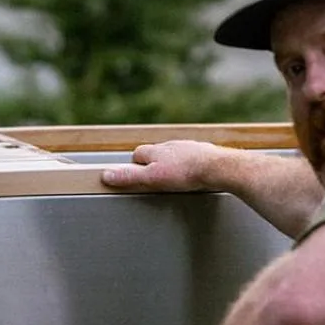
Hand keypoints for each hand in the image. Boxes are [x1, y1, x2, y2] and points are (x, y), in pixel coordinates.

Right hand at [101, 140, 220, 193]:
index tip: (134, 173)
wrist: (218, 168)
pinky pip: (193, 158)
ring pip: (176, 154)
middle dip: (154, 163)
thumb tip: (107, 175)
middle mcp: (172, 145)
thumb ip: (130, 176)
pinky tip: (193, 175)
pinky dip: (190, 165)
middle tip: (154, 177)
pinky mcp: (205, 154)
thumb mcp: (152, 178)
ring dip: (173, 164)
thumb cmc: (186, 173)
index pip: (138, 153)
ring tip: (174, 178)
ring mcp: (189, 148)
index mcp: (157, 150)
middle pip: (157, 152)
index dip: (135, 164)